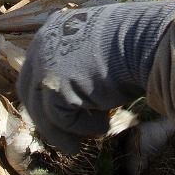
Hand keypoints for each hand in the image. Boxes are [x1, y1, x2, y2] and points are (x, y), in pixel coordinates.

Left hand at [18, 0, 174, 153]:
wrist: (143, 40)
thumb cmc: (132, 41)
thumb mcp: (96, 45)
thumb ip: (78, 60)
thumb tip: (77, 90)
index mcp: (51, 29)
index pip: (36, 67)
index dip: (45, 93)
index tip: (59, 111)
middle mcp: (41, 46)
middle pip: (31, 91)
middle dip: (45, 116)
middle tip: (62, 134)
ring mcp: (44, 66)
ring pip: (44, 112)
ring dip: (64, 131)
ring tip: (78, 145)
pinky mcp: (54, 88)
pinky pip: (62, 120)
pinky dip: (82, 129)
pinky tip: (103, 128)